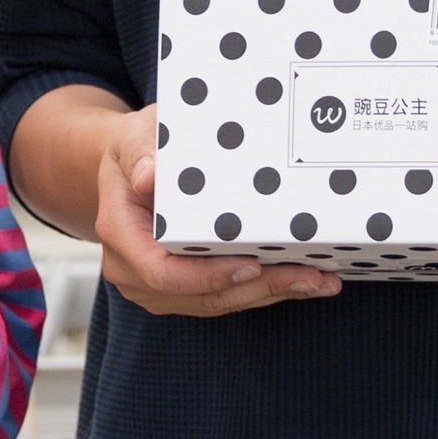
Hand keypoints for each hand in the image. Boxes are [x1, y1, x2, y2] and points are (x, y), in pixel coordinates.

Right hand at [89, 101, 335, 318]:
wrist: (131, 168)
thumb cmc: (137, 147)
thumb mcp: (133, 136)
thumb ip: (140, 151)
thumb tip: (149, 176)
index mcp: (119, 232)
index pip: (161, 271)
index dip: (207, 276)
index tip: (251, 264)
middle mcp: (132, 269)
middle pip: (199, 295)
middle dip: (258, 288)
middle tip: (309, 276)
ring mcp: (156, 287)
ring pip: (217, 302)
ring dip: (270, 293)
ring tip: (318, 281)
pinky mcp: (180, 291)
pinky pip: (223, 297)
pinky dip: (263, 289)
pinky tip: (301, 280)